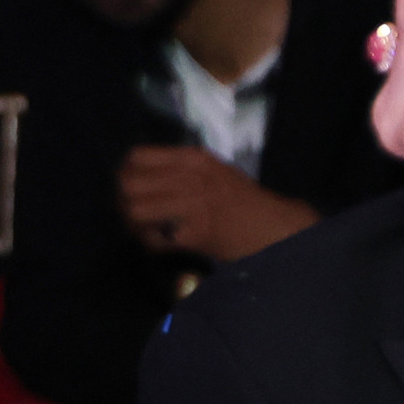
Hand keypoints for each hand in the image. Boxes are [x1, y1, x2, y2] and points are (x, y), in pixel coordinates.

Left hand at [116, 145, 315, 262]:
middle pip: (128, 183)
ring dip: (138, 225)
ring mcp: (192, 203)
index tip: (132, 189)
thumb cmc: (247, 203)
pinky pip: (156, 238)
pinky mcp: (195, 231)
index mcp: (193, 159)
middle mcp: (189, 177)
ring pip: (134, 210)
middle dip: (126, 202)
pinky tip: (168, 245)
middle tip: (137, 215)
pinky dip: (157, 245)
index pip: (136, 157)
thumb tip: (141, 179)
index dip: (126, 174)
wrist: (276, 228)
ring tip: (152, 232)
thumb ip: (182, 171)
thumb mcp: (216, 172)